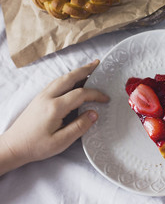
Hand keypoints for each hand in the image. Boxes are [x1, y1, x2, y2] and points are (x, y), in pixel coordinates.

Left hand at [0, 60, 108, 175]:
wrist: (13, 146)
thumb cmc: (37, 146)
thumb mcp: (61, 142)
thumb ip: (79, 127)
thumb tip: (94, 113)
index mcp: (55, 107)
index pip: (80, 94)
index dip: (96, 94)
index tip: (106, 99)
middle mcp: (48, 97)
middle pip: (70, 78)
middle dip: (86, 70)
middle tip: (99, 64)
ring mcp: (42, 96)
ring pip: (62, 78)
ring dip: (77, 72)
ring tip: (89, 68)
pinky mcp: (39, 98)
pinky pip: (57, 82)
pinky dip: (68, 77)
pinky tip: (74, 80)